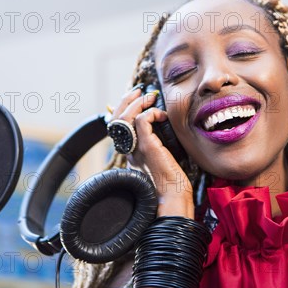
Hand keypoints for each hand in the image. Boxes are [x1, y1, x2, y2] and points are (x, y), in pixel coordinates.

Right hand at [110, 87, 193, 218]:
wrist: (173, 196)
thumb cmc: (172, 179)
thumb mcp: (162, 154)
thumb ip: (158, 140)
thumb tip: (162, 121)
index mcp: (131, 151)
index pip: (117, 124)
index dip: (123, 107)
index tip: (138, 98)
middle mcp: (129, 149)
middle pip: (115, 118)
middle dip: (126, 100)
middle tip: (140, 92)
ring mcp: (135, 148)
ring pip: (124, 117)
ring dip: (138, 103)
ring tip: (150, 98)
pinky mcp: (147, 146)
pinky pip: (142, 120)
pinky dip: (152, 113)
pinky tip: (162, 116)